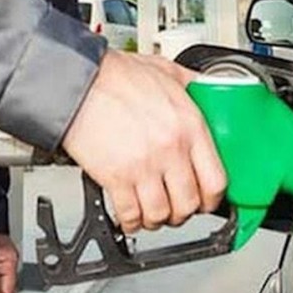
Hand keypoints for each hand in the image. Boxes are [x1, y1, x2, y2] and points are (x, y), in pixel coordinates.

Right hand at [62, 50, 226, 232]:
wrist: (76, 82)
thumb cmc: (115, 76)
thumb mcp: (166, 71)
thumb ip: (190, 84)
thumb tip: (205, 88)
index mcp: (189, 126)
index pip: (216, 181)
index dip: (213, 199)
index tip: (206, 200)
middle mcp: (170, 149)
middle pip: (189, 204)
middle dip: (183, 212)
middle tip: (176, 207)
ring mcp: (143, 166)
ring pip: (161, 215)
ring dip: (157, 219)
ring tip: (152, 213)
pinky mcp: (115, 177)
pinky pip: (129, 215)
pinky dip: (131, 222)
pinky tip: (130, 215)